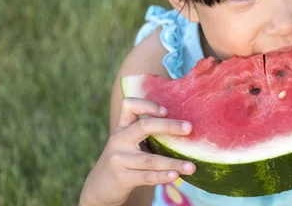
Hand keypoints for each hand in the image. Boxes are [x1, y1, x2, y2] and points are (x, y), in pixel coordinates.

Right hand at [80, 98, 195, 205]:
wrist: (100, 186)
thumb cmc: (125, 159)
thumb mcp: (130, 141)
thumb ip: (148, 132)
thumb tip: (186, 127)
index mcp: (123, 127)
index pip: (130, 106)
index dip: (148, 105)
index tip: (166, 110)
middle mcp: (119, 140)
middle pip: (144, 126)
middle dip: (168, 125)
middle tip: (189, 128)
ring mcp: (119, 159)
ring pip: (150, 159)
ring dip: (173, 163)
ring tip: (192, 166)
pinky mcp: (121, 178)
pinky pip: (146, 177)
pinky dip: (162, 176)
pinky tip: (176, 176)